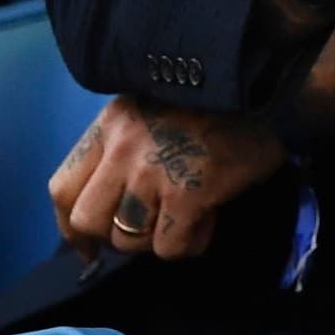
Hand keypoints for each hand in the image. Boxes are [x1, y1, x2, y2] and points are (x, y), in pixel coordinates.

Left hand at [49, 99, 284, 259]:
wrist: (271, 86)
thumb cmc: (219, 103)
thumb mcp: (157, 111)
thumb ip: (127, 148)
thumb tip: (111, 206)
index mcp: (112, 122)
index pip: (62, 187)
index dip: (71, 226)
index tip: (89, 244)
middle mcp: (123, 144)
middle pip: (87, 219)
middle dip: (115, 235)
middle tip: (149, 227)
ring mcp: (153, 169)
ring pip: (127, 239)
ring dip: (157, 238)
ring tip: (188, 216)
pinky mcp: (188, 191)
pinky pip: (170, 247)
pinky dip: (192, 241)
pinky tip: (210, 216)